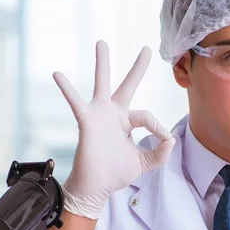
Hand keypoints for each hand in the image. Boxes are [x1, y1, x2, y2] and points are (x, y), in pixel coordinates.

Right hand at [52, 40, 175, 218]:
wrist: (96, 187)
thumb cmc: (116, 173)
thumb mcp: (145, 163)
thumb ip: (160, 153)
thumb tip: (171, 138)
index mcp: (128, 122)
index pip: (148, 116)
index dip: (158, 127)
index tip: (164, 139)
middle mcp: (115, 114)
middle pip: (128, 85)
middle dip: (138, 68)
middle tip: (147, 49)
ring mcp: (100, 115)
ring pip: (103, 83)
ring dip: (102, 63)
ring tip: (102, 43)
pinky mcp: (87, 121)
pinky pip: (76, 102)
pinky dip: (67, 88)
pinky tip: (58, 74)